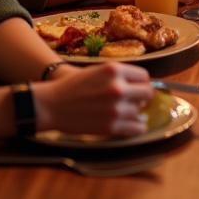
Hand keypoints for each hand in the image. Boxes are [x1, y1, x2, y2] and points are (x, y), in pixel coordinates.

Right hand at [34, 61, 152, 136]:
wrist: (50, 105)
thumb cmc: (72, 86)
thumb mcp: (98, 71)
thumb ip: (119, 75)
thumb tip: (142, 84)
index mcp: (115, 70)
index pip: (144, 76)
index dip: (141, 82)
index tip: (138, 87)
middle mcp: (118, 88)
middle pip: (147, 93)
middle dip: (142, 96)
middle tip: (136, 100)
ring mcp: (115, 108)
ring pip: (140, 111)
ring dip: (135, 112)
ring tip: (123, 111)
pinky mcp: (111, 126)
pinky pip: (136, 128)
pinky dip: (137, 127)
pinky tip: (133, 125)